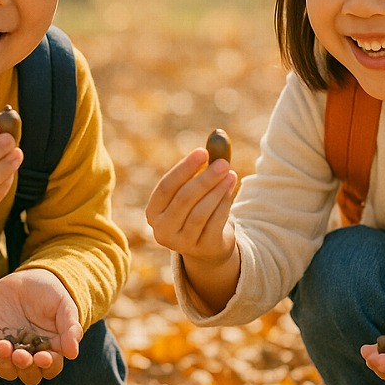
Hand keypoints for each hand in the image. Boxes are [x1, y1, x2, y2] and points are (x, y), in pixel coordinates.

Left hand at [0, 269, 82, 384]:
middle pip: (29, 375)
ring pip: (7, 370)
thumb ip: (70, 328)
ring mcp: (10, 349)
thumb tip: (73, 353)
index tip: (44, 357)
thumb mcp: (64, 306)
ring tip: (4, 347)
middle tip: (21, 355)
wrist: (27, 279)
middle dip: (26, 369)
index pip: (50, 368)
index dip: (48, 366)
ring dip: (6, 365)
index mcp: (51, 350)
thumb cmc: (50, 295)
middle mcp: (30, 355)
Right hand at [145, 148, 237, 266]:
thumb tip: (218, 135)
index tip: (203, 152)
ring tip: (230, 174)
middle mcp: (162, 230)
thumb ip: (205, 163)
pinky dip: (224, 203)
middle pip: (183, 199)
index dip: (184, 168)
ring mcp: (181, 243)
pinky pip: (215, 222)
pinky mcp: (202, 249)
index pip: (166, 187)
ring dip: (217, 190)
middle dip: (205, 179)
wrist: (208, 245)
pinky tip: (231, 189)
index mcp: (153, 212)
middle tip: (223, 163)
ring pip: (200, 212)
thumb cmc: (197, 208)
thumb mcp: (196, 187)